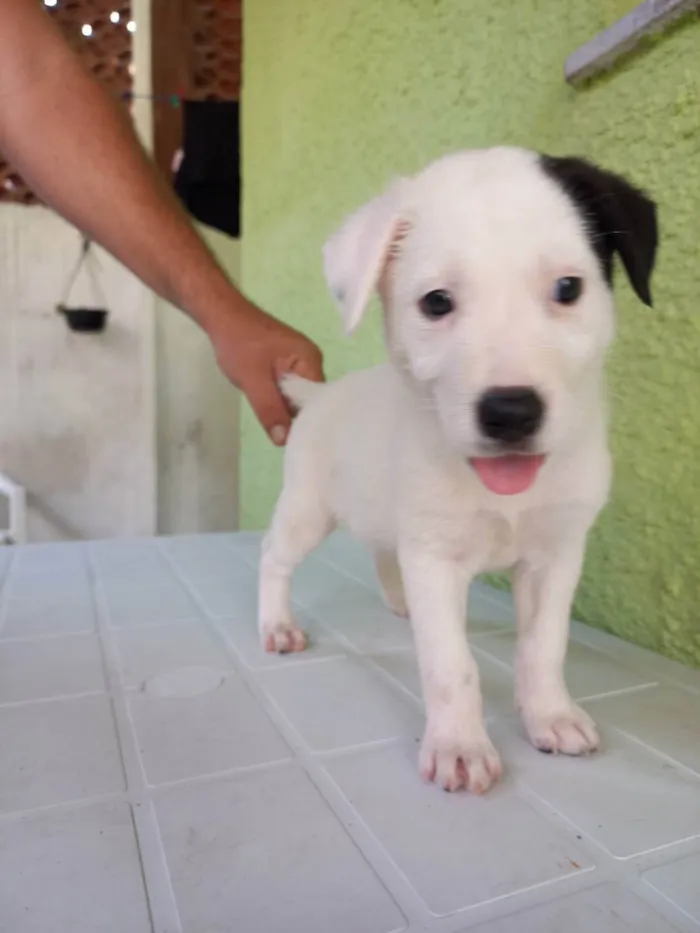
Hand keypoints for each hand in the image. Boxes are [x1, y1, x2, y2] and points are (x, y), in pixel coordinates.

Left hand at [209, 299, 324, 444]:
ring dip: (284, 408)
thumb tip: (284, 441)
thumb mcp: (253, 380)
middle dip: (294, 417)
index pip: (317, 400)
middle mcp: (311, 361)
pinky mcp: (285, 363)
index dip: (307, 421)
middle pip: (309, 399)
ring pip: (296, 396)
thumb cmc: (238, 343)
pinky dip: (279, 399)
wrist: (221, 315)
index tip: (297, 441)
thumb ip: (269, 410)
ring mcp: (299, 361)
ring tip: (276, 426)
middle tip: (282, 438)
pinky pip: (288, 388)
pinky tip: (270, 410)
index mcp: (311, 361)